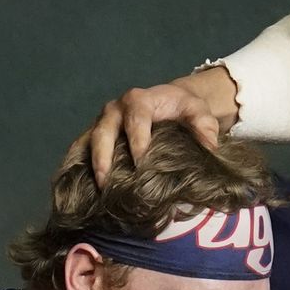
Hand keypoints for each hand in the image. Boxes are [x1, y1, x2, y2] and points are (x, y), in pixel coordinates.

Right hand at [78, 69, 236, 182]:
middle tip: (106, 181)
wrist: (170, 101)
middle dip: (103, 156)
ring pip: (89, 140)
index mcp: (139, 100)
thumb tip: (209, 149)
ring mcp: (103, 122)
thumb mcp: (199, 111)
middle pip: (103, 131)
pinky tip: (82, 184)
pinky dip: (80, 163)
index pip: (135, 120)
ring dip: (90, 164)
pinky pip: (83, 147)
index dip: (137, 140)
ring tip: (96, 189)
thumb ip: (205, 127)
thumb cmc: (184, 107)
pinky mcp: (97, 134)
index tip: (140, 163)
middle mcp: (115, 109)